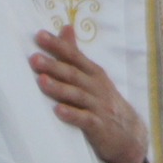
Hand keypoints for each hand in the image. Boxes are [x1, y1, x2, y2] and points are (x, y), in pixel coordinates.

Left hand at [33, 26, 147, 162]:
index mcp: (94, 73)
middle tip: (34, 59)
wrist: (128, 135)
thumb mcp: (93, 76)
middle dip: (54, 66)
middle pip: (73, 74)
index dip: (58, 46)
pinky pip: (84, 119)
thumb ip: (76, 54)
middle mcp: (96, 87)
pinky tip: (58, 111)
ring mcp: (99, 106)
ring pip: (77, 95)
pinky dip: (72, 114)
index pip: (74, 56)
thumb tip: (65, 27)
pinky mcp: (98, 126)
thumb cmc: (103, 101)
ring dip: (59, 88)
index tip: (39, 36)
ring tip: (42, 81)